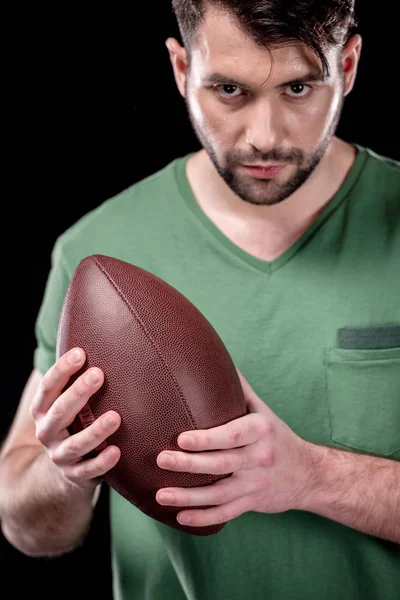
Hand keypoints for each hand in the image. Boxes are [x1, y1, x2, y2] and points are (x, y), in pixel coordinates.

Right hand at [30, 348, 120, 491]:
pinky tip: (117, 451)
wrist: (65, 468)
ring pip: (75, 444)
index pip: (48, 387)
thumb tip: (99, 336)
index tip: (80, 353)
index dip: (62, 369)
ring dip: (95, 431)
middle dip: (78, 393)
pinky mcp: (75, 475)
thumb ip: (76, 378)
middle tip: (99, 374)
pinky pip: (88, 471)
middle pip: (60, 412)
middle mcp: (47, 432)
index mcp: (43, 410)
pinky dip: (102, 463)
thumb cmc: (74, 422)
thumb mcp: (68, 402)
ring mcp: (60, 455)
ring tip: (116, 417)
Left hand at [156, 369, 314, 526]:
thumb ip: (241, 390)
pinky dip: (203, 517)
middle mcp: (259, 458)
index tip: (181, 438)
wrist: (310, 474)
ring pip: (220, 494)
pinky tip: (180, 517)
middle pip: (221, 464)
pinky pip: (226, 513)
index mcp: (260, 431)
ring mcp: (256, 483)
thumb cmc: (278, 437)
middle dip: (189, 464)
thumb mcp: (264, 412)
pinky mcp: (253, 503)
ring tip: (161, 494)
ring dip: (188, 497)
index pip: (232, 435)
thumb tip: (216, 360)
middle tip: (161, 460)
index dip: (206, 439)